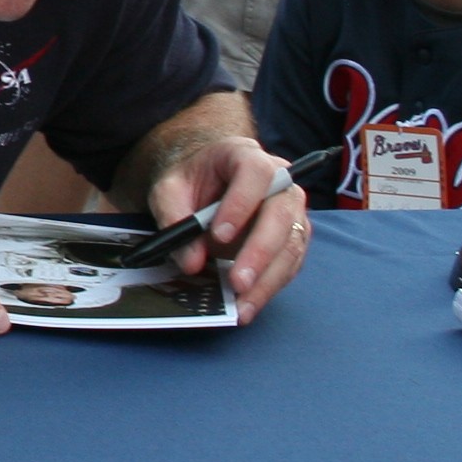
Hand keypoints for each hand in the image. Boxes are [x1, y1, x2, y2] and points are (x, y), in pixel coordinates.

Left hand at [142, 136, 311, 320]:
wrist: (205, 184)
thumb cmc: (190, 182)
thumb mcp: (168, 191)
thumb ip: (174, 218)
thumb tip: (192, 261)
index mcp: (244, 154)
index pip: (255, 173)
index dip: (241, 203)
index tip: (219, 235)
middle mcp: (278, 179)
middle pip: (281, 212)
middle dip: (260, 251)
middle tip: (237, 283)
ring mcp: (290, 208)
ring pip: (292, 243)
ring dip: (268, 278)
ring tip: (243, 306)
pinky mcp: (293, 236)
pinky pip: (290, 263)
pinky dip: (271, 286)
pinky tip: (249, 304)